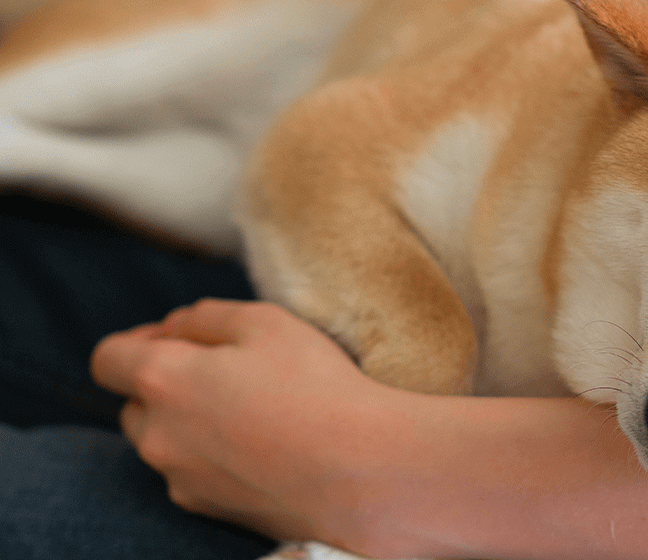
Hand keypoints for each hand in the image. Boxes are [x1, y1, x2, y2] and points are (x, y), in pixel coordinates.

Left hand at [90, 299, 399, 547]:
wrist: (362, 472)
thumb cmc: (317, 387)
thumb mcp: (267, 322)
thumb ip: (206, 316)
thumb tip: (177, 328)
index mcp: (162, 380)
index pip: (106, 359)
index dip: (135, 341)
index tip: (177, 338)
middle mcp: (157, 436)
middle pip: (132, 404)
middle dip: (164, 383)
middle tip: (224, 371)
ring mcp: (179, 479)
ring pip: (163, 442)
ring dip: (188, 422)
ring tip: (251, 410)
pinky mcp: (207, 509)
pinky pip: (192, 473)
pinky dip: (213, 456)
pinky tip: (263, 444)